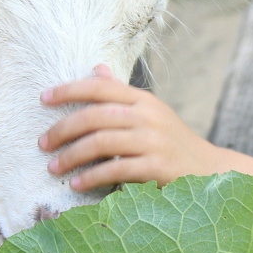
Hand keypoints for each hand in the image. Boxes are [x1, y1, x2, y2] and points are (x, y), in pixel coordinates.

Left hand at [39, 65, 224, 191]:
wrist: (209, 171)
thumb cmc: (171, 142)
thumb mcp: (150, 113)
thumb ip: (121, 94)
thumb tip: (96, 68)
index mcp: (143, 100)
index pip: (101, 87)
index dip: (69, 89)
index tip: (43, 98)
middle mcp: (148, 116)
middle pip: (95, 116)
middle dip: (63, 129)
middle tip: (42, 143)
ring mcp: (154, 141)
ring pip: (101, 142)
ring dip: (72, 155)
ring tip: (54, 167)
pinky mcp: (157, 167)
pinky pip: (116, 170)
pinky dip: (92, 177)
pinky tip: (77, 184)